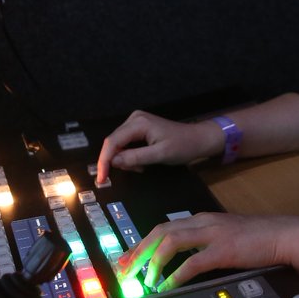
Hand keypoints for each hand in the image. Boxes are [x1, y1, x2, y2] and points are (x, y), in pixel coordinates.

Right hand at [95, 110, 220, 183]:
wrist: (197, 139)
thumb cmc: (182, 146)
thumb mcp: (159, 155)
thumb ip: (135, 158)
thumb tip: (113, 162)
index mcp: (138, 123)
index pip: (112, 142)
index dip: (104, 161)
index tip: (101, 178)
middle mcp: (134, 119)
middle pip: (113, 143)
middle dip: (118, 161)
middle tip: (136, 171)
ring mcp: (136, 122)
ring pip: (119, 145)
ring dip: (126, 160)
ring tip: (143, 167)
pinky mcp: (138, 128)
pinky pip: (126, 144)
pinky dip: (131, 156)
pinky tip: (143, 162)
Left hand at [116, 212, 293, 291]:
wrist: (281, 235)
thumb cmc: (255, 238)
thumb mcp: (223, 235)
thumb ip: (201, 243)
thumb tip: (180, 261)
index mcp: (199, 220)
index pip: (161, 229)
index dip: (140, 245)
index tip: (125, 260)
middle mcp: (201, 223)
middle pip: (159, 233)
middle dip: (138, 252)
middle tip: (123, 271)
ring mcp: (211, 235)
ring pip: (170, 243)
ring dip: (152, 262)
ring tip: (144, 281)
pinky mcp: (223, 250)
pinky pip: (191, 262)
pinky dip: (174, 275)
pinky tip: (166, 286)